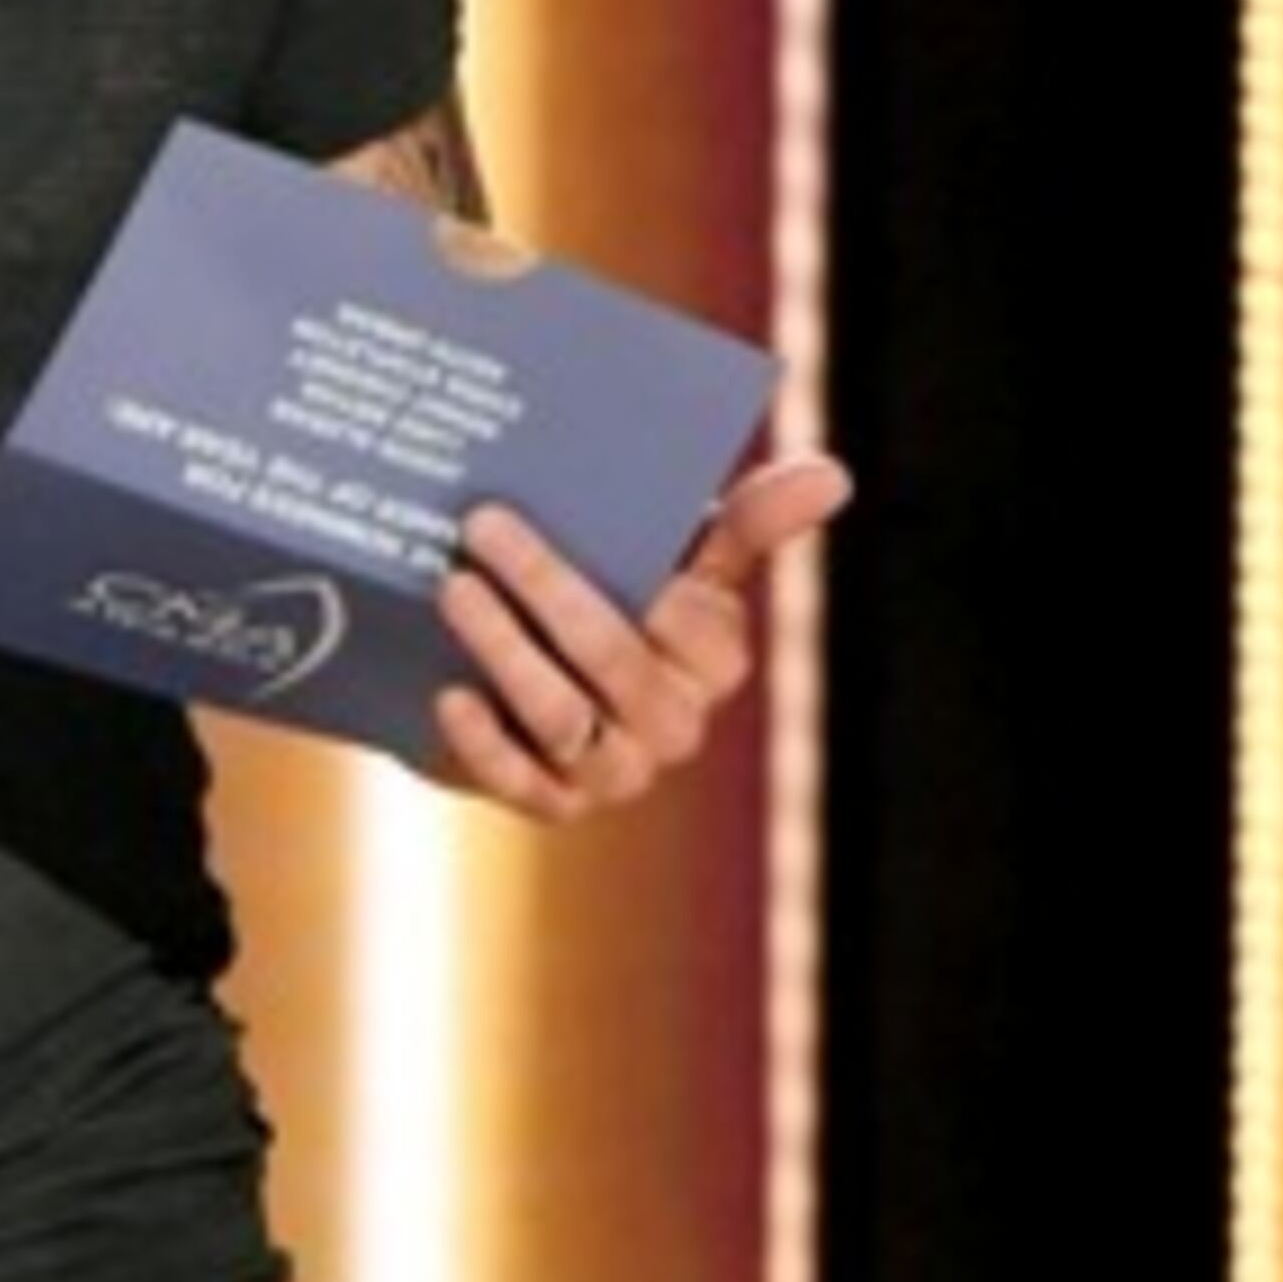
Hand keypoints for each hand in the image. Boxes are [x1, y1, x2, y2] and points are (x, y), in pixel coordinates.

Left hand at [432, 440, 850, 819]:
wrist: (535, 680)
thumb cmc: (622, 600)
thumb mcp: (685, 560)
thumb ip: (749, 520)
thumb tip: (835, 475)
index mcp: (717, 660)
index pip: (687, 617)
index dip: (637, 573)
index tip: (569, 514)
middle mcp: (677, 725)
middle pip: (612, 658)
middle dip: (545, 587)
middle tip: (481, 526)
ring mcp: (618, 773)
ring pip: (562, 716)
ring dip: (504, 648)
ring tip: (452, 588)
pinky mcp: (555, 805)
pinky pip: (518, 780)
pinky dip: (480, 740)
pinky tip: (448, 696)